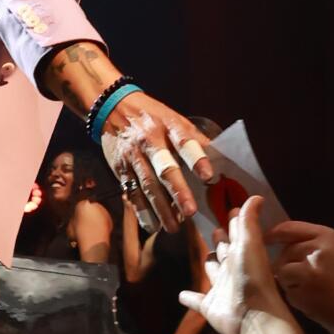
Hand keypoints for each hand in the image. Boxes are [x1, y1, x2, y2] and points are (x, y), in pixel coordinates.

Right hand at [99, 91, 212, 231]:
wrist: (112, 107)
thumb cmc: (152, 117)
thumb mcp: (174, 119)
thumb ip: (194, 139)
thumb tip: (221, 158)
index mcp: (168, 125)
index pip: (185, 142)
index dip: (197, 159)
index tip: (209, 176)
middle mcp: (149, 140)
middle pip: (164, 168)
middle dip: (178, 191)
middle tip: (190, 211)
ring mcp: (133, 155)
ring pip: (147, 185)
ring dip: (161, 208)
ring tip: (174, 226)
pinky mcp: (120, 168)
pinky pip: (131, 192)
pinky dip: (142, 211)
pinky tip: (152, 225)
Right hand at [181, 194, 284, 333]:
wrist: (253, 317)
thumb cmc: (253, 276)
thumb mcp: (250, 243)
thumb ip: (249, 220)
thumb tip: (257, 196)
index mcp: (243, 253)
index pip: (238, 234)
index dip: (235, 223)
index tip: (232, 211)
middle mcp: (233, 270)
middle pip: (225, 253)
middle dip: (221, 242)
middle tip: (215, 230)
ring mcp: (221, 289)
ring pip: (213, 274)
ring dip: (210, 266)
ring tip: (205, 256)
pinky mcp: (210, 307)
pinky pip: (197, 301)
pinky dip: (189, 298)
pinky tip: (180, 295)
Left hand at [266, 219, 333, 333]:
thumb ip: (316, 247)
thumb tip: (284, 247)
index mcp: (329, 236)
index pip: (289, 228)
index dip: (273, 235)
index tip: (265, 241)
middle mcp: (317, 250)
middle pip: (283, 253)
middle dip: (286, 267)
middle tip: (306, 282)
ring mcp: (309, 272)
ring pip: (281, 273)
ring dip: (290, 284)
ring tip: (314, 293)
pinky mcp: (303, 294)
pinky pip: (287, 293)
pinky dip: (296, 300)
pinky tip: (317, 304)